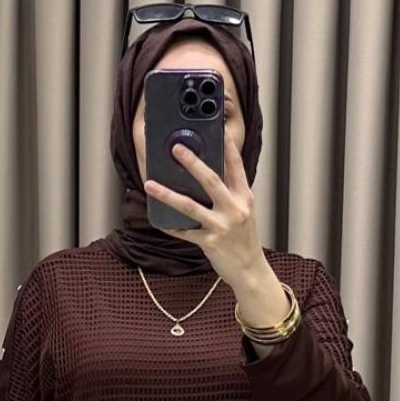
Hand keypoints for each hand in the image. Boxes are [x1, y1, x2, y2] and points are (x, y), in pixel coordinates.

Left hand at [143, 129, 265, 286]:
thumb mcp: (244, 211)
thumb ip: (229, 193)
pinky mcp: (210, 243)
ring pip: (190, 206)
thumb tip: (206, 174)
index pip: (236, 166)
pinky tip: (158, 220)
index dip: (227, 147)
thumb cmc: (244, 239)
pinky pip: (185, 232)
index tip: (218, 130)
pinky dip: (171, 226)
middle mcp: (235, 209)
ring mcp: (222, 226)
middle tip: (175, 148)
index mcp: (244, 197)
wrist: (250, 270)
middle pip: (211, 180)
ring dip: (167, 194)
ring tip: (150, 184)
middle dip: (192, 163)